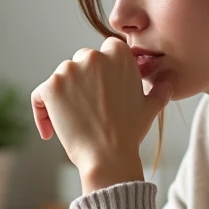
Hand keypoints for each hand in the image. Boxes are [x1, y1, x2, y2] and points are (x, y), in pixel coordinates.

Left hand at [31, 37, 172, 192]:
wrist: (108, 156)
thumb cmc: (130, 132)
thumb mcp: (151, 107)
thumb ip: (161, 88)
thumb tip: (170, 80)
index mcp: (118, 53)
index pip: (105, 51)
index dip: (103, 72)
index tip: (104, 92)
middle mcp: (93, 56)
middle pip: (82, 61)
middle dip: (83, 81)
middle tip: (89, 109)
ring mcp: (69, 70)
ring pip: (61, 77)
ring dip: (63, 95)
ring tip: (73, 121)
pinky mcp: (50, 87)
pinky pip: (39, 96)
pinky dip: (41, 111)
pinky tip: (49, 131)